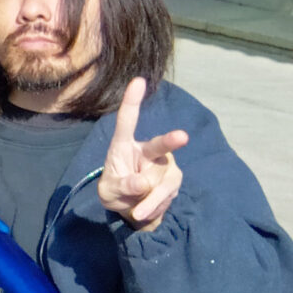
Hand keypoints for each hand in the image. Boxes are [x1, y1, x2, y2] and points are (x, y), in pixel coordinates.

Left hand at [96, 77, 186, 230]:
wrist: (135, 211)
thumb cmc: (117, 192)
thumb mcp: (109, 192)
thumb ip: (122, 186)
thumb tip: (143, 183)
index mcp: (123, 146)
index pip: (127, 122)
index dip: (132, 102)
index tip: (138, 81)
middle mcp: (147, 151)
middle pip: (159, 145)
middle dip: (170, 142)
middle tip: (182, 137)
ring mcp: (164, 164)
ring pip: (161, 182)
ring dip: (149, 199)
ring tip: (137, 210)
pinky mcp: (174, 178)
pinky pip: (165, 193)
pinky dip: (153, 205)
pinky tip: (144, 209)